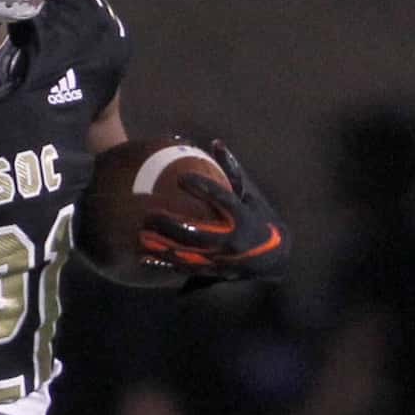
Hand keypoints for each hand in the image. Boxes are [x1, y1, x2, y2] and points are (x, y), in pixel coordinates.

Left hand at [139, 140, 289, 281]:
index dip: (203, 187)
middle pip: (197, 232)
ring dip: (162, 244)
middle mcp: (233, 239)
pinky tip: (144, 259)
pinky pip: (186, 269)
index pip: (223, 199)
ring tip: (141, 232)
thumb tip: (215, 143)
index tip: (181, 178)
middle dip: (170, 224)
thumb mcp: (251, 195)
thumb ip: (232, 172)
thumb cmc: (259, 219)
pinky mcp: (213, 270)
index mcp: (243, 216)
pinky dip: (165, 265)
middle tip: (149, 213)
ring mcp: (221, 258)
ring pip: (188, 253)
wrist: (273, 258)